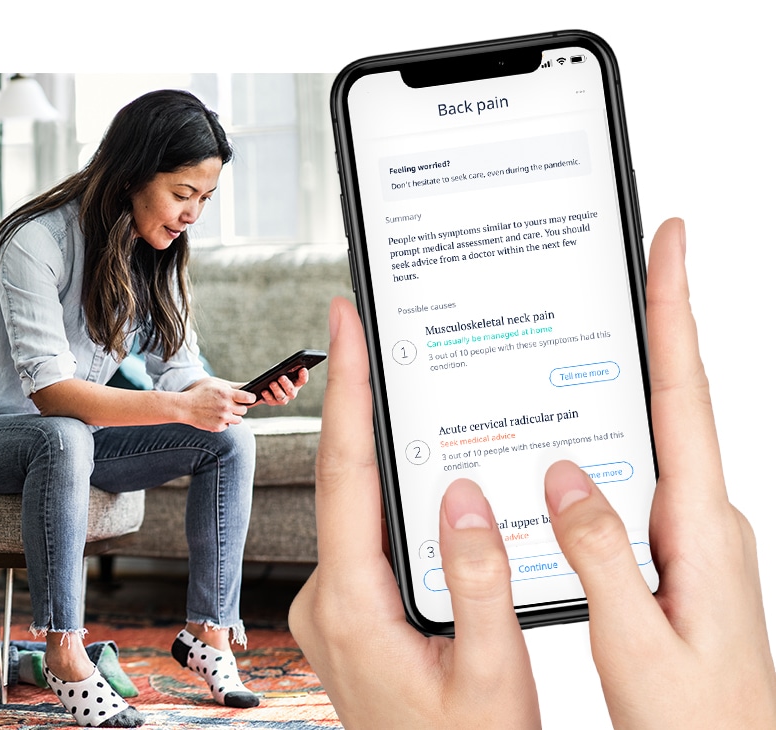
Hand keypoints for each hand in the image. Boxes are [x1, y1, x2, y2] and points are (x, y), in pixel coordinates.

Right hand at [182, 377, 254, 431]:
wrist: (184, 407)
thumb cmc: (198, 392)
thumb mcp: (213, 383)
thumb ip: (228, 387)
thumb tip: (243, 390)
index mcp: (227, 394)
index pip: (248, 398)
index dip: (250, 398)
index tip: (249, 399)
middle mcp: (227, 406)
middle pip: (244, 410)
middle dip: (239, 407)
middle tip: (231, 405)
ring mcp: (223, 418)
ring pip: (238, 420)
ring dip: (233, 416)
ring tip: (223, 411)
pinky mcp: (218, 427)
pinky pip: (227, 425)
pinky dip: (223, 422)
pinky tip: (214, 417)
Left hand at [253, 368, 308, 406]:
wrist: (264, 387)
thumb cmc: (276, 376)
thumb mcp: (283, 371)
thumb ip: (288, 367)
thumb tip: (293, 364)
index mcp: (296, 383)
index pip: (302, 380)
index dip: (303, 375)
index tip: (302, 369)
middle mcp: (291, 393)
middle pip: (291, 390)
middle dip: (286, 383)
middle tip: (281, 377)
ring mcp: (282, 399)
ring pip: (281, 396)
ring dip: (276, 389)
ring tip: (272, 383)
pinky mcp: (272, 402)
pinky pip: (270, 400)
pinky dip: (267, 395)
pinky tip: (264, 391)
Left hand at [288, 295, 539, 728]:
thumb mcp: (492, 673)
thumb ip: (478, 580)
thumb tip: (465, 494)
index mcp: (351, 606)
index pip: (345, 475)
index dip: (345, 391)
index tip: (342, 326)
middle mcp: (326, 601)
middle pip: (349, 485)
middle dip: (366, 409)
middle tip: (378, 334)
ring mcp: (333, 609)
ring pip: (361, 515)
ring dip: (391, 462)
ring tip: (415, 394)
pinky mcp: (350, 615)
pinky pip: (371, 544)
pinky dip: (400, 511)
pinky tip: (437, 489)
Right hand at [543, 218, 775, 727]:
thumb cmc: (700, 717)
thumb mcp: (636, 641)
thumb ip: (599, 552)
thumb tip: (565, 474)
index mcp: (702, 529)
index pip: (686, 398)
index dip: (675, 315)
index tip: (671, 247)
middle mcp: (704, 520)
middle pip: (673, 400)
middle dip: (656, 323)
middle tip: (632, 263)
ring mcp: (691, 536)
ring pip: (648, 443)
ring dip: (623, 386)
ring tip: (586, 341)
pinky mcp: (672, 554)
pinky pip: (633, 483)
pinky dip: (604, 450)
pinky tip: (572, 455)